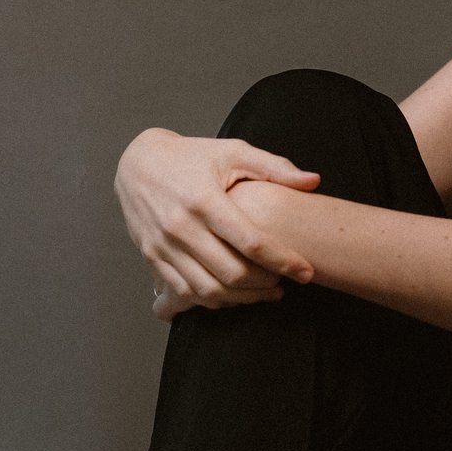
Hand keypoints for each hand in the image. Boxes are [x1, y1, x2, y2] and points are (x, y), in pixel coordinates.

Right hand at [114, 127, 321, 320]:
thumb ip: (274, 167)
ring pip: (209, 290)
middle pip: (231, 273)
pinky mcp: (152, 258)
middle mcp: (181, 227)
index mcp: (205, 200)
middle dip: (266, 284)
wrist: (137, 163)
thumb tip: (313, 180)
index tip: (306, 271)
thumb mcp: (233, 151)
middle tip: (286, 281)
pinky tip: (235, 292)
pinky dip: (214, 299)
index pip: (251, 242)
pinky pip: (186, 292)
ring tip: (266, 291)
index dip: (284, 261)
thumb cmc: (191, 156)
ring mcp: (163, 246)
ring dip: (243, 298)